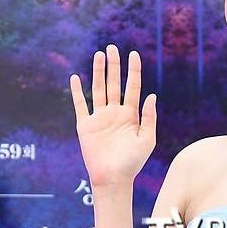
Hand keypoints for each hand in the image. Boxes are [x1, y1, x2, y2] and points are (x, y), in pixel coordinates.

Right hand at [70, 45, 156, 186]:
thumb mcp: (147, 139)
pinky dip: (77, 92)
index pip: (132, 87)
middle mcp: (114, 112)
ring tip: (99, 54)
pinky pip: (80, 105)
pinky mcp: (85, 126)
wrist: (113, 179)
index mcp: (130, 114)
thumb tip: (151, 95)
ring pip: (98, 89)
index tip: (133, 55)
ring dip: (98, 72)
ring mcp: (99, 118)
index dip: (133, 71)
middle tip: (112, 48)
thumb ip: (149, 117)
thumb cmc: (132, 162)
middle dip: (113, 65)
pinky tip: (75, 78)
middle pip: (113, 83)